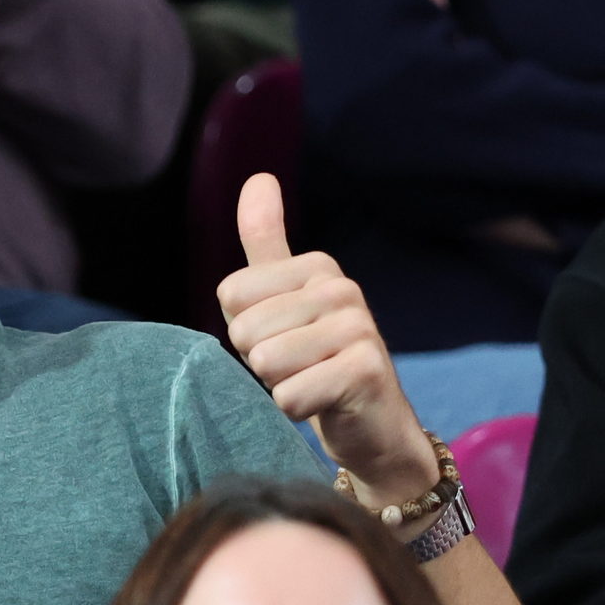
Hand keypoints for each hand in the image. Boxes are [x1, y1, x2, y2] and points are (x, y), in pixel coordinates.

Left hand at [220, 174, 440, 507]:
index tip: (282, 339)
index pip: (230, 295)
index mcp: (317, 266)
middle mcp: (342, 288)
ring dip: (278, 386)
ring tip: (309, 383)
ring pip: (265, 363)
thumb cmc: (315, 360)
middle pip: (244, 330)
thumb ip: (267, 242)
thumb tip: (258, 178)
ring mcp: (359, 327)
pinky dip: (295, 410)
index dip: (244, 329)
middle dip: (260, 362)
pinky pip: (288, 396)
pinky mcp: (366, 371)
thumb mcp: (283, 298)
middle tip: (297, 368)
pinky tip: (323, 405)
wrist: (374, 426)